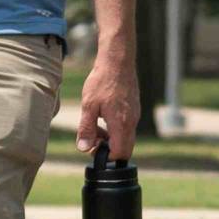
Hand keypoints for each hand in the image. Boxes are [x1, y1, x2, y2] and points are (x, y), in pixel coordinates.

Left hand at [76, 46, 136, 160]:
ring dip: (112, 138)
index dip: (106, 156)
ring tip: (96, 125)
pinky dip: (116, 128)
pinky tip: (104, 115)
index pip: (119, 154)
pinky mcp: (134, 108)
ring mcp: (135, 115)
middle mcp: (132, 122)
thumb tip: (83, 148)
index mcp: (121, 124)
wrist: (117, 61)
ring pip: (126, 137)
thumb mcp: (89, 105)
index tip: (93, 147)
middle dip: (109, 149)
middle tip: (94, 138)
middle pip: (125, 149)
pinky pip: (127, 126)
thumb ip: (86, 129)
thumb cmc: (102, 81)